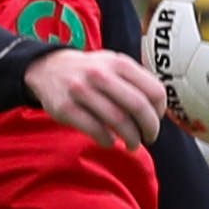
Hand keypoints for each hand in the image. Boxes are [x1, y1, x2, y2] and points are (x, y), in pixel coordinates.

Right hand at [28, 48, 167, 148]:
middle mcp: (100, 74)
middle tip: (149, 138)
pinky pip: (96, 130)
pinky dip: (108, 141)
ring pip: (119, 121)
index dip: (160, 111)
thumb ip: (136, 80)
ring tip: (133, 144)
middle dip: (150, 128)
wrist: (48, 68)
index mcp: (119, 63)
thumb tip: (159, 111)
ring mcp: (81, 90)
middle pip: (138, 107)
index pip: (154, 90)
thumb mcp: (114, 64)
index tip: (156, 119)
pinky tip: (110, 142)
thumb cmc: (91, 72)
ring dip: (131, 139)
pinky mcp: (66, 108)